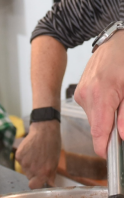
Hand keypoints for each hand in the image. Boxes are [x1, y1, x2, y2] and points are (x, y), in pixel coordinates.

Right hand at [16, 121, 60, 188]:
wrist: (44, 131)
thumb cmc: (52, 146)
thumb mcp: (55, 162)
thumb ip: (50, 176)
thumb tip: (50, 185)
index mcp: (43, 173)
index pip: (33, 186)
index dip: (36, 184)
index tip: (38, 181)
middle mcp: (32, 169)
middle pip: (29, 177)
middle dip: (34, 173)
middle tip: (39, 163)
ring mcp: (24, 162)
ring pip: (25, 169)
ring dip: (29, 164)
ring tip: (36, 155)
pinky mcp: (18, 156)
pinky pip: (20, 161)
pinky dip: (24, 157)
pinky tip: (30, 151)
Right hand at [74, 31, 123, 157]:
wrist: (115, 39)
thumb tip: (123, 135)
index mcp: (101, 94)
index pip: (99, 131)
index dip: (104, 148)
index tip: (110, 156)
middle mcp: (86, 97)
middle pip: (97, 128)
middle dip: (111, 130)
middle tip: (123, 121)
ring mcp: (81, 96)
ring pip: (95, 120)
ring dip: (107, 119)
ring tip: (119, 101)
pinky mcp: (80, 95)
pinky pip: (91, 111)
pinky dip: (102, 110)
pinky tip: (111, 98)